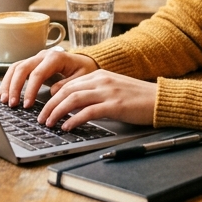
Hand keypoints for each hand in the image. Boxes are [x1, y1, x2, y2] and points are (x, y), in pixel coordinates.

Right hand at [0, 48, 97, 108]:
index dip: (30, 89)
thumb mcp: (81, 78)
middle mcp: (43, 55)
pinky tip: (4, 93)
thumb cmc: (83, 70)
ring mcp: (36, 58)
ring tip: (4, 100)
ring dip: (8, 84)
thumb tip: (52, 92)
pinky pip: (16, 70)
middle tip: (12, 104)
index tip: (27, 104)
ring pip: (16, 68)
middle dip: (15, 87)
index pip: (37, 73)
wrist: (84, 62)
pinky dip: (8, 81)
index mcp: (55, 57)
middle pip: (22, 68)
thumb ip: (67, 84)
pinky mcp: (32, 64)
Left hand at [37, 69, 157, 130]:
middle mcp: (101, 80)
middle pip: (66, 91)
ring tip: (49, 123)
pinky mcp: (114, 105)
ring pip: (73, 99)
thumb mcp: (113, 89)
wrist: (160, 99)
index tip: (44, 108)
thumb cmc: (138, 98)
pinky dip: (73, 120)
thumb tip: (74, 105)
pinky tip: (67, 127)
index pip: (68, 84)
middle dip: (49, 106)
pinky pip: (87, 112)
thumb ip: (95, 92)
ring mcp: (108, 92)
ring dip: (56, 112)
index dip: (53, 97)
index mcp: (99, 74)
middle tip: (41, 118)